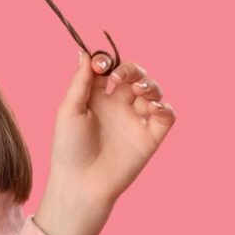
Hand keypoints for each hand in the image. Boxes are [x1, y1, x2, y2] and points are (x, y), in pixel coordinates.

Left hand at [34, 52, 177, 234]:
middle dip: (132, 69)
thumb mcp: (69, 110)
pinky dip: (164, 106)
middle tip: (119, 77)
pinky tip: (151, 107)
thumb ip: (80, 82)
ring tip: (139, 90)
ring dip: (150, 84)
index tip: (100, 64)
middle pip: (133, 75)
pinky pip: (166, 115)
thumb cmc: (68, 148)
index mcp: (95, 97)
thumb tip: (85, 51)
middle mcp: (117, 106)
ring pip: (152, 91)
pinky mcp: (150, 137)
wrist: (81, 183)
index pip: (108, 69)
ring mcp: (134, 120)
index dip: (107, 61)